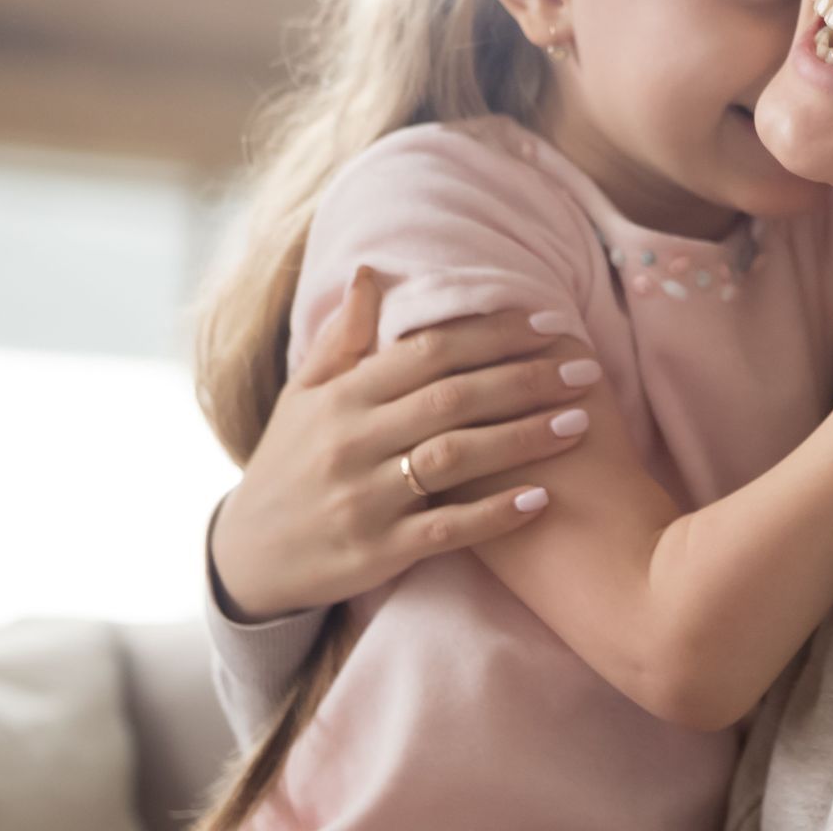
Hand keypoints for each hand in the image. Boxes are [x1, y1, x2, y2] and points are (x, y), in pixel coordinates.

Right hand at [209, 267, 602, 622]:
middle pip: (453, 398)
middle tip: (585, 370)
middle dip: (525, 380)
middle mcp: (352, 441)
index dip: (494, 335)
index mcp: (342, 397)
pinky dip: (495, 515)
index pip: (429, 351)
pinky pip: (445, 529)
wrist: (247, 560)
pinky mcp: (375, 552)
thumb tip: (370, 273)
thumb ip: (343, 339)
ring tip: (579, 424)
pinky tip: (543, 498)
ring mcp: (364, 499)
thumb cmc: (288, 465)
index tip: (550, 326)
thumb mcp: (303, 397)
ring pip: (455, 458)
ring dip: (523, 439)